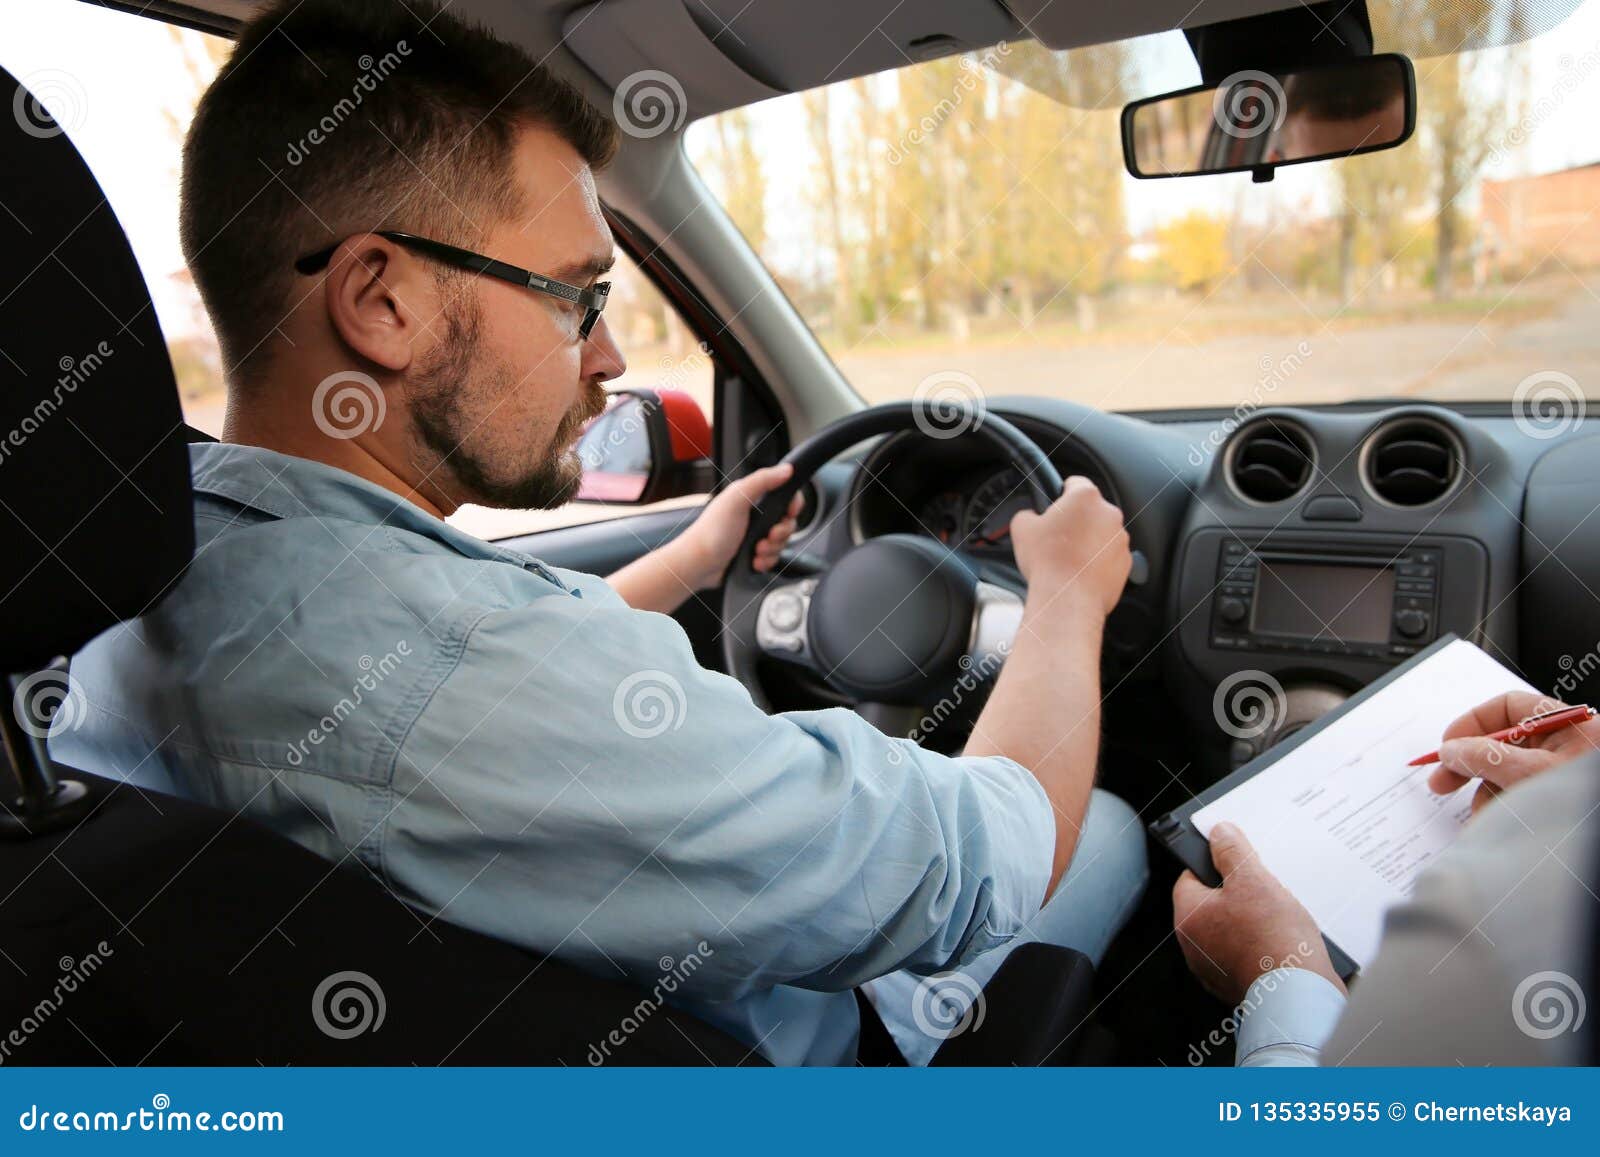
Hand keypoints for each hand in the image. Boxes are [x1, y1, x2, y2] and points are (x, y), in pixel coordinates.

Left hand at [676, 463, 803, 588]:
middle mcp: (755, 516)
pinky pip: (773, 558)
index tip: (789, 513)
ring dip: (772, 549)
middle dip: (781, 533)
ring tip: (756, 550)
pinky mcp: (753, 554)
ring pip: (781, 543)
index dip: (793, 505)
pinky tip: (753, 561)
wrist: (699, 563)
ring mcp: (754, 536)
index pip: (785, 495)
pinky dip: (766, 562)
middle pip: (787, 522)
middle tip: (768, 535)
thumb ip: (762, 481)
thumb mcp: (737, 499)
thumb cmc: (711, 531)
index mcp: (752, 497)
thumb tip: (786, 469)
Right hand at [1009, 475, 1129, 613]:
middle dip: (1075, 521)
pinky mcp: (1125, 563)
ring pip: (1101, 534)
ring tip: (1066, 559)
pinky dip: (1097, 562)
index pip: (1075, 483)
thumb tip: (1030, 517)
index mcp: (1085, 497)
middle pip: (1090, 510)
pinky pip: (1109, 556)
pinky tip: (1078, 572)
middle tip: (1056, 538)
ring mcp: (1120, 539)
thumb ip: (1028, 513)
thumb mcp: (1021, 528)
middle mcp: (1109, 514)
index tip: (1055, 504)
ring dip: (1087, 542)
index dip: (1061, 493)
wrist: (1068, 599)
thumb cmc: (1048, 563)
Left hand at [1172, 822, 1345, 1005]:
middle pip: (1212, 905)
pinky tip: (1283, 941)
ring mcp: (1215, 969)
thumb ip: (1232, 852)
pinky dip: (1261, 946)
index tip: (1233, 858)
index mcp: (1188, 917)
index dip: (1213, 864)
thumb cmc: (1273, 941)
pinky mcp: (1238, 985)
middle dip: (1238, 894)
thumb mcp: (1252, 880)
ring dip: (1252, 921)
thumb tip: (1219, 833)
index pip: (1190, 878)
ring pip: (1230, 931)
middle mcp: (1194, 947)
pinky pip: (1246, 955)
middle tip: (1264, 888)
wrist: (1299, 996)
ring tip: (1279, 916)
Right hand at [1427, 690, 1599, 813]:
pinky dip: (1502, 811)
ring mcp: (1559, 774)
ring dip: (1485, 796)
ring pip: (1506, 775)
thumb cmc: (1586, 800)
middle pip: (1501, 742)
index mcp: (1564, 725)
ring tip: (1480, 818)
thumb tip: (1451, 750)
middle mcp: (1562, 746)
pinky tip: (1494, 826)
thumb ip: (1485, 756)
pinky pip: (1518, 798)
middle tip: (1442, 782)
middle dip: (1470, 764)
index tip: (1448, 745)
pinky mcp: (1556, 800)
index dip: (1473, 722)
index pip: (1508, 707)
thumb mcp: (1530, 772)